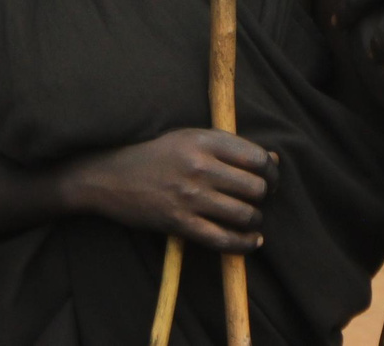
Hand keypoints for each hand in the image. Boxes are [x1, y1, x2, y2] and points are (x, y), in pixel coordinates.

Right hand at [57, 129, 277, 253]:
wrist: (110, 176)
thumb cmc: (156, 155)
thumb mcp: (190, 138)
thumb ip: (230, 147)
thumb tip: (273, 159)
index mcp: (203, 140)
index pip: (256, 157)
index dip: (271, 171)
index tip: (270, 178)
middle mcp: (199, 166)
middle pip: (255, 187)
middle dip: (265, 196)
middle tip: (261, 200)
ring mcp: (189, 196)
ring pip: (244, 214)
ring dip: (255, 220)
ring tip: (252, 219)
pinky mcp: (179, 222)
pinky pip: (222, 239)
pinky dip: (243, 244)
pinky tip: (251, 242)